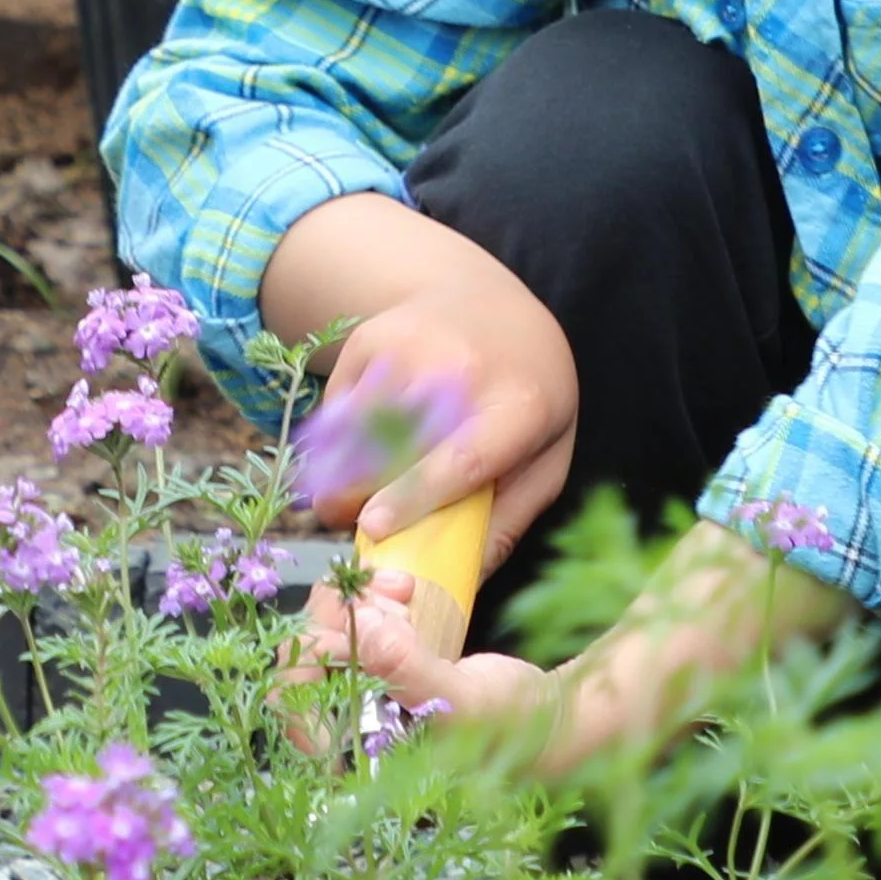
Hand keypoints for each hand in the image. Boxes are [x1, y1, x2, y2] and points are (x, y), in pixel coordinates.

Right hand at [301, 268, 583, 559]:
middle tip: (346, 524)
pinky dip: (333, 439)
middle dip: (357, 493)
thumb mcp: (546, 451)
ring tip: (339, 499)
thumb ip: (512, 515)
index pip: (463, 458)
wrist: (489, 300)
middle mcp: (464, 369)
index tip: (373, 528)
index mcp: (521, 405)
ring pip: (354, 428)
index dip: (413, 496)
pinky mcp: (372, 339)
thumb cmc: (525, 390)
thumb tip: (465, 579)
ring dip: (337, 471)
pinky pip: (338, 405)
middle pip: (394, 446)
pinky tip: (348, 452)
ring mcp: (413, 347)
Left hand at [309, 559, 555, 731]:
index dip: (306, 659)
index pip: (291, 708)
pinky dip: (370, 595)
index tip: (351, 632)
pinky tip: (405, 591)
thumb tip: (358, 630)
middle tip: (392, 600)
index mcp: (354, 758)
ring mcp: (362, 693)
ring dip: (357, 598)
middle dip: (341, 617)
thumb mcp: (462, 703)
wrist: (545, 716)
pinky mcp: (380, 664)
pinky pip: (351, 619)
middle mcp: (347, 729)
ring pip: (323, 630)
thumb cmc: (509, 727)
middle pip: (302, 659)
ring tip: (405, 592)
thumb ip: (407, 671)